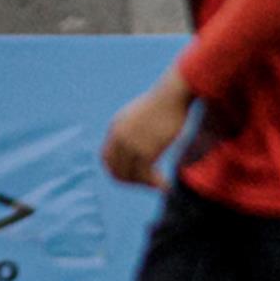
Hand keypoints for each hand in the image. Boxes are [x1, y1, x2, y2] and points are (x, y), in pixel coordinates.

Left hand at [103, 70, 194, 189]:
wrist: (173, 95)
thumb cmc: (165, 103)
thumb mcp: (140, 114)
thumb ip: (134, 128)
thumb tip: (142, 141)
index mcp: (115, 128)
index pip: (106, 159)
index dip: (117, 171)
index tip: (134, 176)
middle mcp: (119, 138)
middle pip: (116, 170)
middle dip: (131, 181)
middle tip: (149, 184)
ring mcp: (131, 144)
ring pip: (131, 175)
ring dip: (145, 184)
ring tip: (160, 185)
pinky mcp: (146, 150)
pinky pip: (146, 174)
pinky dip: (155, 183)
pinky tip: (166, 185)